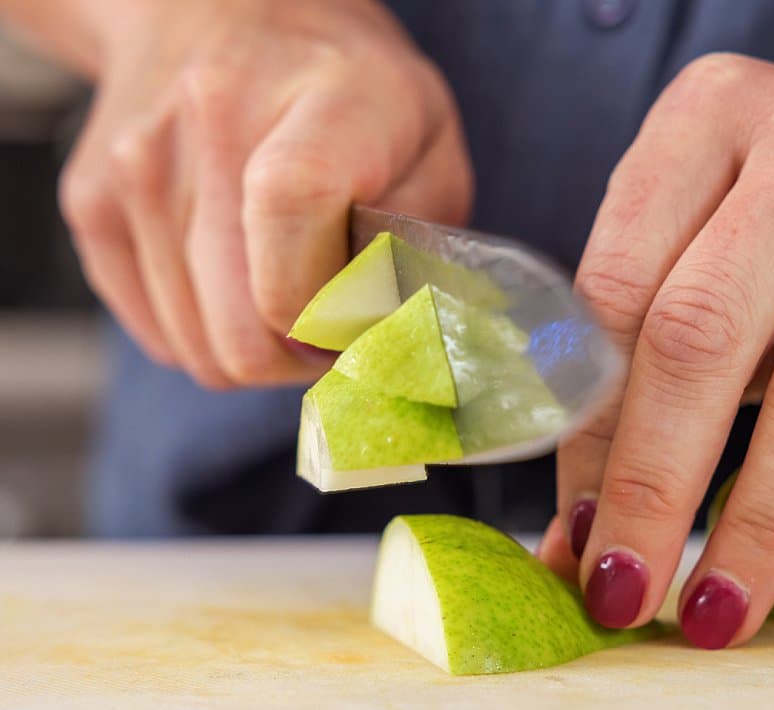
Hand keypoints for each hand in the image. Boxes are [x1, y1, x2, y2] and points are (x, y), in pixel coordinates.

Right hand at [59, 0, 470, 387]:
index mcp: (326, 98)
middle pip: (239, 329)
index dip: (325, 305)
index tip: (354, 317)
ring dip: (254, 347)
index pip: (292, 212)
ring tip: (288, 290)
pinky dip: (204, 332)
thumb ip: (424, 244)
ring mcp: (139, 163)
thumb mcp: (429, 142)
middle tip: (331, 325)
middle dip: (299, 357)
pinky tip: (236, 276)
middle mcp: (213, 121)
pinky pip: (156, 335)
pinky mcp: (91, 201)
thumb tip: (388, 342)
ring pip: (196, 350)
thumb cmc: (351, 92)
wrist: (225, 12)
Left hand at [538, 54, 773, 647]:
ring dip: (758, 523)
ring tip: (720, 608)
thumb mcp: (717, 236)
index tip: (575, 531)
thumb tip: (577, 530)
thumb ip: (645, 348)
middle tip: (625, 594)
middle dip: (653, 488)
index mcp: (709, 114)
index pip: (616, 290)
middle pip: (704, 337)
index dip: (588, 428)